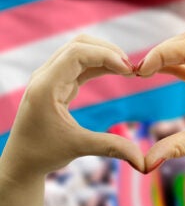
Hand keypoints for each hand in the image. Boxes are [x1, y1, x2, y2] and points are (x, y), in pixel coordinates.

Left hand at [1, 35, 144, 179]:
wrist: (22, 160)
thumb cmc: (43, 153)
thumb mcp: (79, 147)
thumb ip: (112, 147)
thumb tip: (142, 160)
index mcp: (46, 86)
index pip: (77, 53)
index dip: (106, 56)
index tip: (129, 70)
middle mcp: (46, 76)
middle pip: (79, 45)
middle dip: (108, 51)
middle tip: (131, 68)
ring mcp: (52, 77)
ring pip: (80, 52)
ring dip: (105, 56)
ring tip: (127, 70)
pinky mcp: (58, 83)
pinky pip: (81, 65)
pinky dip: (100, 65)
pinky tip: (116, 72)